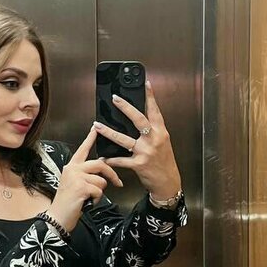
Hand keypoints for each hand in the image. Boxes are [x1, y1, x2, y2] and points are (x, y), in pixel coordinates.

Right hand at [49, 128, 124, 232]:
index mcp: (71, 167)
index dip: (90, 138)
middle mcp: (73, 169)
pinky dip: (97, 200)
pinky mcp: (81, 187)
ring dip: (99, 192)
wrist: (57, 217)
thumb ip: (84, 175)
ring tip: (89, 198)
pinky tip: (87, 203)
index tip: (96, 127)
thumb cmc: (67, 203)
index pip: (83, 149)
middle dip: (112, 174)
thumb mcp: (74, 184)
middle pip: (100, 164)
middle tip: (118, 183)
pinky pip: (99, 191)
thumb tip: (101, 171)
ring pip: (101, 181)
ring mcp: (77, 178)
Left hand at [93, 80, 181, 199]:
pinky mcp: (138, 164)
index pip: (155, 111)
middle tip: (114, 98)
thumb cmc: (164, 162)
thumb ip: (152, 131)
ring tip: (97, 125)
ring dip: (108, 132)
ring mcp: (146, 152)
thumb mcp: (162, 143)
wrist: (168, 182)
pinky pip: (121, 160)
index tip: (146, 83)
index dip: (150, 97)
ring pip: (124, 139)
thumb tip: (137, 119)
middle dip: (125, 107)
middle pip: (138, 119)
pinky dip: (110, 159)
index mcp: (161, 132)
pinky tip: (102, 156)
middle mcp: (154, 140)